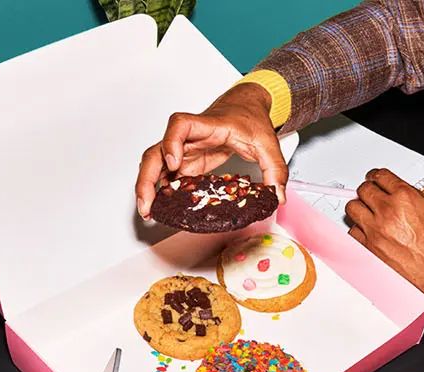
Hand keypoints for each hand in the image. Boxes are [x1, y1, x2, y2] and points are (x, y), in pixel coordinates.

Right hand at [135, 82, 286, 217]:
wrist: (246, 107)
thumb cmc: (250, 117)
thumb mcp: (268, 143)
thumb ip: (275, 169)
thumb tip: (277, 196)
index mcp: (207, 125)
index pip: (180, 125)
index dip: (171, 142)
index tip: (173, 163)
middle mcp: (189, 137)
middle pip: (156, 151)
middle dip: (146, 178)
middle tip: (147, 204)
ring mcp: (185, 149)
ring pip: (156, 164)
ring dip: (147, 187)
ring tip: (148, 211)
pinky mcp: (187, 161)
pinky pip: (167, 175)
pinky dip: (160, 190)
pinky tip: (161, 207)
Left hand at [345, 169, 423, 296]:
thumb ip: (411, 196)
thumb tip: (397, 192)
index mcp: (405, 197)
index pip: (381, 176)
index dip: (375, 176)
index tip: (373, 179)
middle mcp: (388, 210)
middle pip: (363, 189)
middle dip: (367, 190)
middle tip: (369, 194)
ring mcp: (376, 228)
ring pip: (352, 208)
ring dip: (359, 207)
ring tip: (365, 211)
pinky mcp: (369, 245)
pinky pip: (353, 231)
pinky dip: (358, 229)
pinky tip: (366, 230)